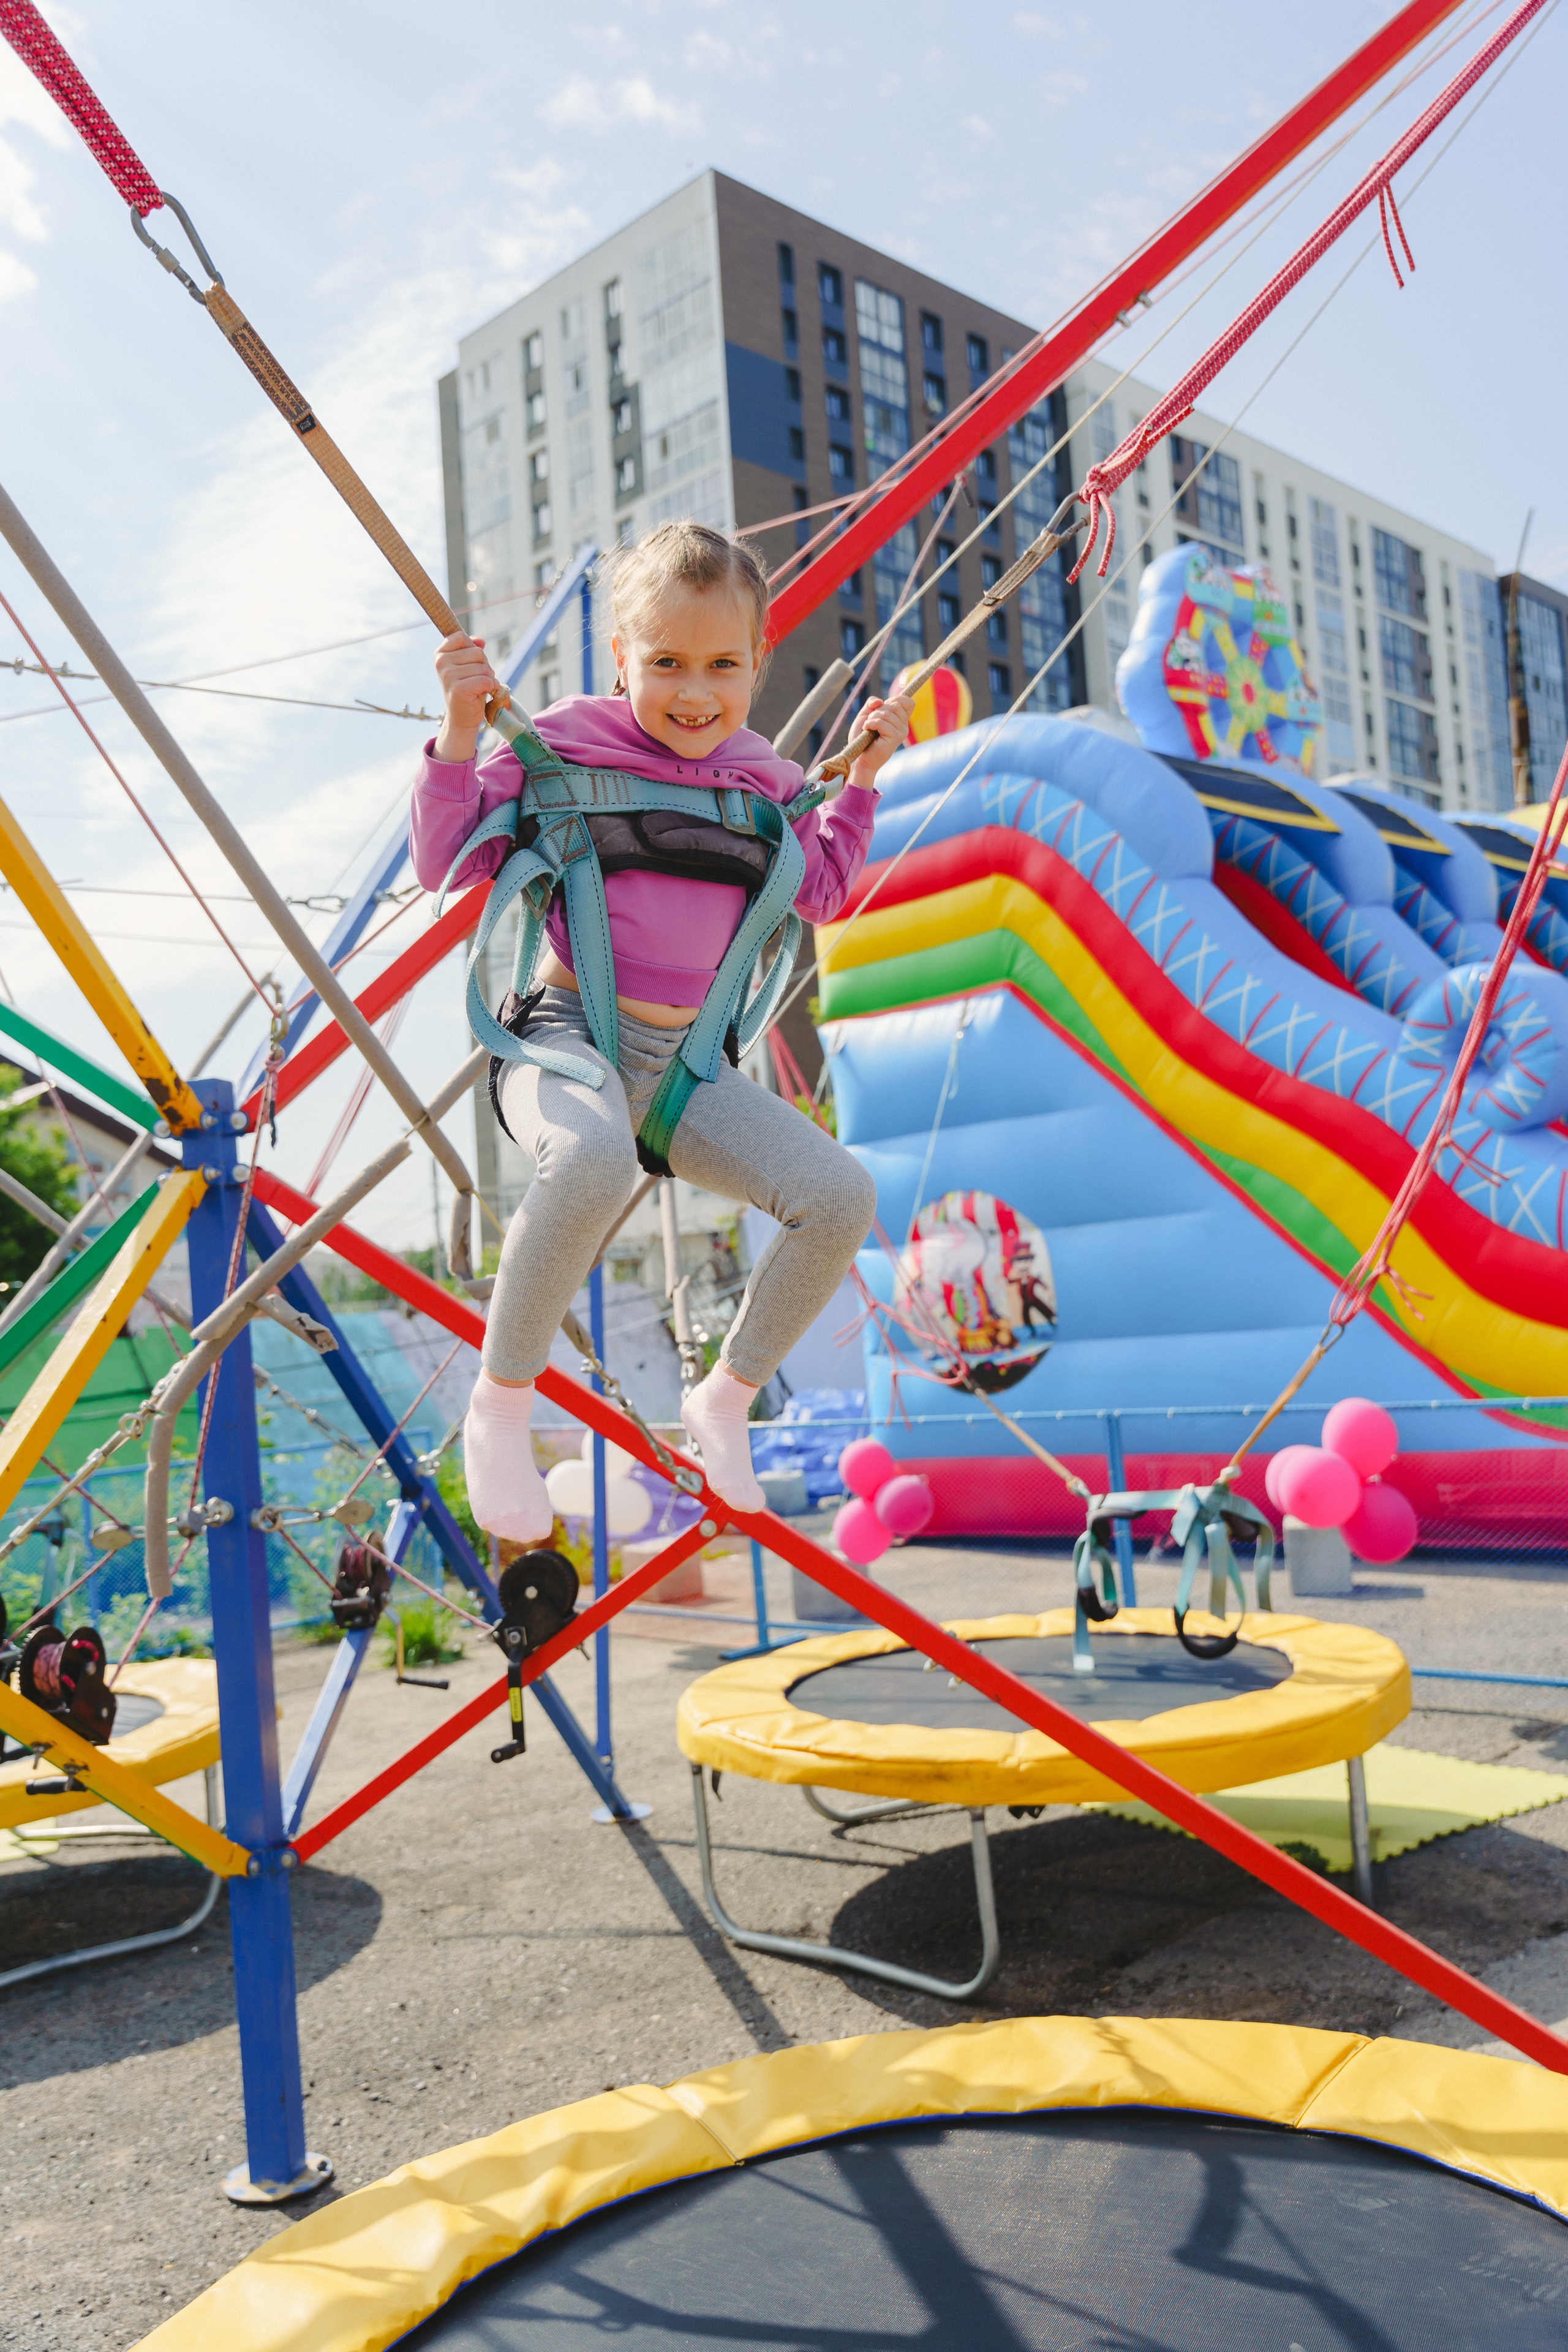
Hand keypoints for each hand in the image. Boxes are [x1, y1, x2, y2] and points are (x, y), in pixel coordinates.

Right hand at [433, 630, 501, 761]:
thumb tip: (480, 641)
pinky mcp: (459, 690)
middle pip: (477, 652)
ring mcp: (448, 676)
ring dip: (488, 678)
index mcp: (440, 654)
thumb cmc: (467, 688)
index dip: (474, 649)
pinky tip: (484, 693)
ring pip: (484, 667)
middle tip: (477, 679)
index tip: (471, 663)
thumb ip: (472, 649)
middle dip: (484, 666)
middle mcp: (441, 663)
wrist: (462, 717)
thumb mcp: (469, 665)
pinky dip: (490, 686)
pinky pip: (485, 680)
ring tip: (479, 688)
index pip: (462, 637)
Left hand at [847, 691, 913, 789]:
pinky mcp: (895, 738)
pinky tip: (867, 730)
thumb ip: (872, 703)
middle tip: (871, 721)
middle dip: (878, 710)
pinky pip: (882, 723)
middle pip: (895, 705)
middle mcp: (904, 725)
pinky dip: (871, 724)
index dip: (895, 699)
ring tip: (868, 727)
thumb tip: (880, 701)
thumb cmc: (862, 737)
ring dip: (872, 718)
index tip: (881, 707)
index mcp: (900, 719)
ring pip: (887, 713)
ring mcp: (901, 732)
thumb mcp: (865, 714)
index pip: (908, 702)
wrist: (859, 756)